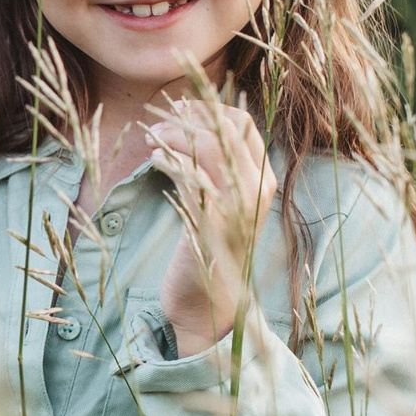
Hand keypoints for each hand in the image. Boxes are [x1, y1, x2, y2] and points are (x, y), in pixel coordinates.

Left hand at [144, 97, 276, 355]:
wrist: (209, 307)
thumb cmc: (211, 252)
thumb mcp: (224, 205)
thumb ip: (219, 170)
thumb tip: (194, 121)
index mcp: (264, 181)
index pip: (244, 124)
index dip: (211, 108)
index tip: (183, 107)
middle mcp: (256, 190)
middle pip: (224, 128)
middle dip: (188, 116)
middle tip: (160, 118)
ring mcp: (237, 205)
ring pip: (205, 145)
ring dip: (172, 134)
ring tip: (151, 138)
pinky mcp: (210, 220)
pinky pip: (188, 173)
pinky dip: (167, 158)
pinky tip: (153, 159)